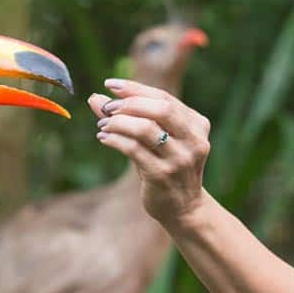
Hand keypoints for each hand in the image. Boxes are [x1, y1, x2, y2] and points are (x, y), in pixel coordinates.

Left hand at [88, 78, 211, 227]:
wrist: (184, 208)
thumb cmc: (168, 166)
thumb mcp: (156, 139)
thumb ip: (130, 116)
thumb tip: (96, 98)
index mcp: (197, 125)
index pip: (164, 98)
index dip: (135, 89)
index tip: (111, 84)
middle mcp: (193, 140)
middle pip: (161, 109)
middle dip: (129, 104)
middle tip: (108, 107)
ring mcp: (179, 159)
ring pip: (145, 129)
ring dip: (118, 122)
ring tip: (103, 124)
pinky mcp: (162, 175)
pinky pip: (134, 150)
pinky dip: (115, 140)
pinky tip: (104, 138)